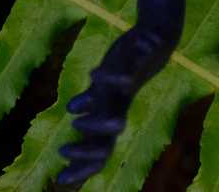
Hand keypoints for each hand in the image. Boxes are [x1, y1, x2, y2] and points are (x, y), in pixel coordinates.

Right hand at [57, 26, 171, 184]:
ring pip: (114, 112)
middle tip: (62, 150)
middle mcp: (119, 103)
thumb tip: (70, 110)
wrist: (157, 41)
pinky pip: (129, 70)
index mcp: (112, 111)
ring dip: (100, 118)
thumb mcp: (105, 86)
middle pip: (106, 136)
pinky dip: (116, 75)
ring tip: (76, 124)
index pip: (100, 149)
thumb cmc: (128, 67)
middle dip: (85, 147)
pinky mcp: (136, 62)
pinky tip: (96, 74)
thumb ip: (90, 100)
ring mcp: (127, 84)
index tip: (61, 179)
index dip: (82, 165)